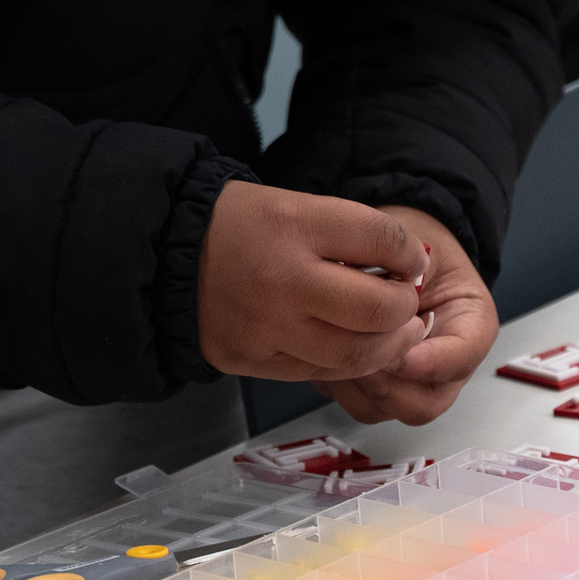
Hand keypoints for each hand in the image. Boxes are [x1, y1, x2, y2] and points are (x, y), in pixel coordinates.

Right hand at [196, 181, 428, 382]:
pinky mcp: (252, 359)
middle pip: (377, 310)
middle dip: (406, 310)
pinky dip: (347, 364)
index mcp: (295, 224)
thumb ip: (350, 234)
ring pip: (354, 354)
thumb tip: (409, 268)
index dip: (410, 256)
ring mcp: (266, 326)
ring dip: (388, 347)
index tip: (412, 263)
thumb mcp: (294, 205)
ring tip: (397, 335)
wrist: (166, 254)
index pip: (383, 242)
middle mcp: (283, 279)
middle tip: (410, 305)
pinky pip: (319, 373)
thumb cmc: (238, 225)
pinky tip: (355, 349)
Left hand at [316, 206, 500, 426]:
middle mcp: (444, 366)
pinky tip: (325, 350)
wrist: (402, 250)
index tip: (403, 353)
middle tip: (362, 358)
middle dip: (387, 387)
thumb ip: (411, 271)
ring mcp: (410, 382)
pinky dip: (337, 384)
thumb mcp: (422, 246)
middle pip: (424, 404)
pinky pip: (355, 402)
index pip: (461, 359)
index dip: (430, 363)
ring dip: (355, 387)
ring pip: (384, 410)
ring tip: (336, 349)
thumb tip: (385, 296)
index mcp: (471, 327)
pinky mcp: (376, 386)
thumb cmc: (416, 248)